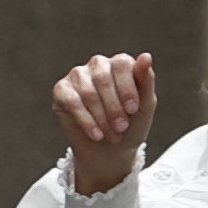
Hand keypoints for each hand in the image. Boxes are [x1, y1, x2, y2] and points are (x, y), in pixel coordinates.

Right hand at [48, 52, 161, 193]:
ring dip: (101, 117)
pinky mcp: (61, 90)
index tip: (132, 110)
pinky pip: (71, 101)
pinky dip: (85, 120)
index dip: (127, 88)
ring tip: (111, 135)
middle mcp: (98, 65)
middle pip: (103, 78)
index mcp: (120, 63)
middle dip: (114, 107)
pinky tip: (96, 134)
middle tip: (121, 128)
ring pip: (88, 92)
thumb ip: (146, 80)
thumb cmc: (131, 125)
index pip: (122, 64)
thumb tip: (146, 56)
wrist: (111, 152)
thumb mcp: (145, 106)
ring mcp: (78, 76)